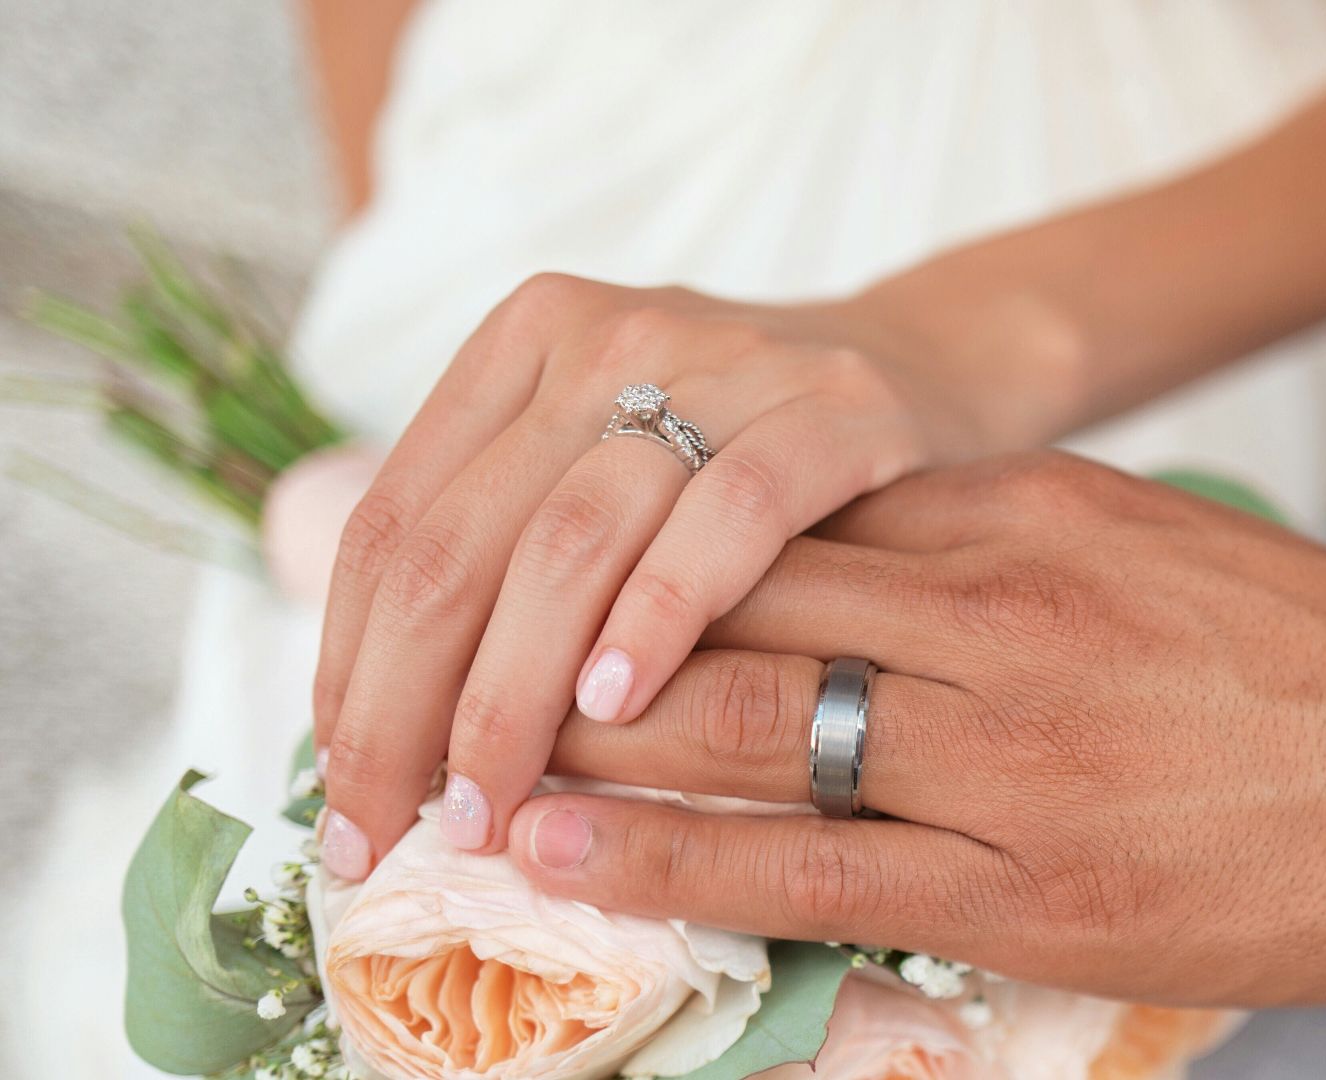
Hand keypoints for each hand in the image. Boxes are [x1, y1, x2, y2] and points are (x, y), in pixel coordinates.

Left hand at [312, 275, 1035, 879]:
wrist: (930, 369)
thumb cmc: (743, 456)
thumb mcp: (606, 468)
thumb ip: (507, 554)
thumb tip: (383, 737)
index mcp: (523, 345)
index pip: (392, 525)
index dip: (348, 672)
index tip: (345, 796)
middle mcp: (604, 337)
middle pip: (461, 544)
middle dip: (406, 710)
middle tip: (392, 833)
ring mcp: (720, 363)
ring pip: (571, 541)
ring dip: (512, 694)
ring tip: (488, 805)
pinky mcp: (831, 408)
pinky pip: (729, 518)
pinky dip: (660, 614)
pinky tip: (617, 705)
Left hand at [503, 452, 1325, 1004]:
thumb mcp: (1157, 541)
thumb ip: (1006, 538)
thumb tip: (867, 549)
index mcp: (1032, 516)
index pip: (794, 513)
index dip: (656, 542)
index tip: (566, 562)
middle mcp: (1003, 617)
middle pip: (740, 605)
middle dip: (589, 634)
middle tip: (465, 655)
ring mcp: (1012, 755)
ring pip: (751, 729)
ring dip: (594, 741)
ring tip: (469, 754)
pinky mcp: (1031, 887)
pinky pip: (812, 870)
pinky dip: (671, 861)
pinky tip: (566, 854)